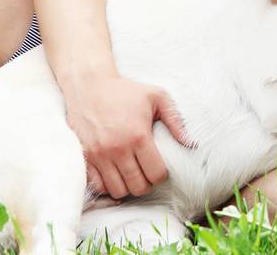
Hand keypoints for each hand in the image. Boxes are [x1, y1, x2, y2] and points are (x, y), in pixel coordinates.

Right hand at [62, 74, 193, 200]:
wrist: (89, 85)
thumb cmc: (125, 90)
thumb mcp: (157, 96)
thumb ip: (175, 120)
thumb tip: (191, 143)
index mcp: (138, 136)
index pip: (155, 174)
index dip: (162, 176)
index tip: (160, 168)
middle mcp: (118, 149)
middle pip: (138, 187)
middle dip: (147, 184)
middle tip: (147, 174)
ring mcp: (99, 155)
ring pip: (118, 190)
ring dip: (128, 187)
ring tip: (132, 175)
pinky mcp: (86, 158)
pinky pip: (98, 186)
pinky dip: (108, 186)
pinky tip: (115, 175)